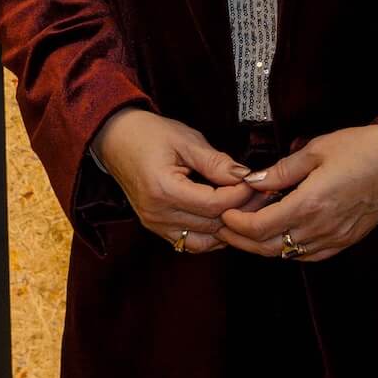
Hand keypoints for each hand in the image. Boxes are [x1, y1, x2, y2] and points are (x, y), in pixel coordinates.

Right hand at [89, 108, 256, 254]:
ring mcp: (154, 224)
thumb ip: (216, 162)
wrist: (116, 140)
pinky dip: (211, 235)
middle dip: (241, 210)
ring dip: (228, 226)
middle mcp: (156, 214)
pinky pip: (189, 242)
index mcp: (163, 190)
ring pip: (203, 240)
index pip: (214, 205)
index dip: (240, 195)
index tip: (256, 182)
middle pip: (211, 224)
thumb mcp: (186, 140)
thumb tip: (245, 176)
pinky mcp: (156, 227)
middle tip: (262, 194)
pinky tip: (226, 218)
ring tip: (247, 207)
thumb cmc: (149, 135)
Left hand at [218, 124, 377, 263]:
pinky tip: (285, 238)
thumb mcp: (317, 150)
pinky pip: (310, 255)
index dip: (236, 223)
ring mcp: (334, 238)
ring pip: (287, 254)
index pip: (258, 228)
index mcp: (309, 204)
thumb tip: (252, 181)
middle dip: (241, 240)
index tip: (225, 212)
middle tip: (226, 228)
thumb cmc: (362, 148)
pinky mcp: (347, 241)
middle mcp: (320, 228)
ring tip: (250, 231)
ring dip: (264, 246)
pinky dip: (290, 251)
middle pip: (268, 247)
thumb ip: (281, 170)